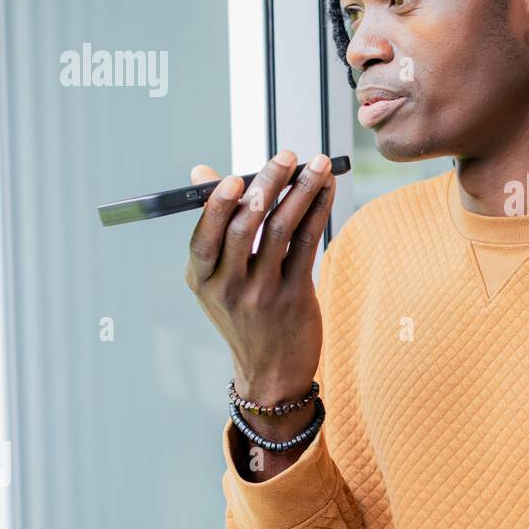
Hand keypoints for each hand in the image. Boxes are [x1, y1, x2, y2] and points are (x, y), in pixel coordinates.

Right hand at [185, 150, 336, 430]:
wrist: (270, 373)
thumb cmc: (243, 313)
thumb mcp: (217, 279)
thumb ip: (214, 226)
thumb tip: (203, 171)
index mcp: (202, 279)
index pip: (203, 238)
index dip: (217, 206)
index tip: (235, 176)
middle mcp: (227, 288)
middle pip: (245, 226)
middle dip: (267, 185)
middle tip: (287, 155)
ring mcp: (262, 294)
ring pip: (281, 231)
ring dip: (301, 191)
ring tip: (316, 164)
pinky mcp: (295, 297)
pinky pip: (307, 245)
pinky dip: (318, 212)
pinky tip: (326, 190)